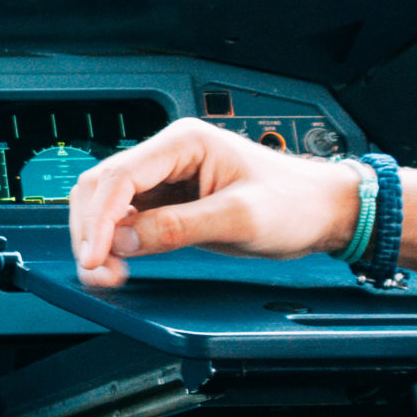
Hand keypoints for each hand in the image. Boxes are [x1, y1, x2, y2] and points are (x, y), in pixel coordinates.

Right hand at [66, 118, 362, 286]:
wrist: (325, 211)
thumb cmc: (296, 203)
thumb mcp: (240, 218)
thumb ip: (177, 228)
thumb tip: (122, 240)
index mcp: (184, 142)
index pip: (119, 177)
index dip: (98, 219)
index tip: (93, 257)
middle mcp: (169, 154)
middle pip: (100, 187)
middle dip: (91, 230)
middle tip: (97, 272)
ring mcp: (166, 177)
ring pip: (107, 204)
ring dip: (99, 238)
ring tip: (108, 273)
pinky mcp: (169, 201)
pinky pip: (126, 219)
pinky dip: (114, 243)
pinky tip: (119, 263)